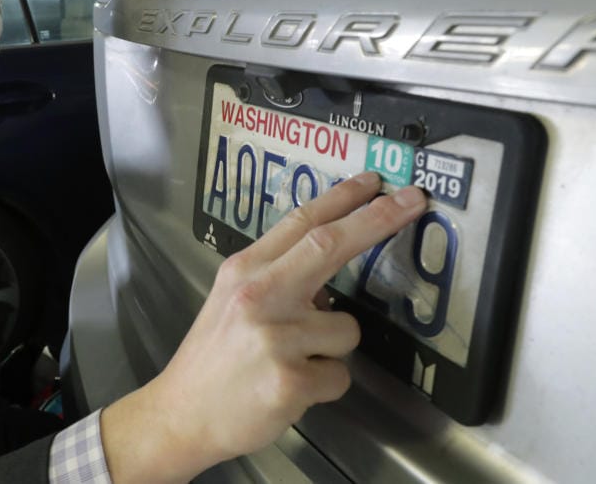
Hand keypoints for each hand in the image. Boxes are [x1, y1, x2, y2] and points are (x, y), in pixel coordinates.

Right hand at [101, 172, 427, 482]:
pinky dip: (324, 384)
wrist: (181, 414)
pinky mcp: (289, 379)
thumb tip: (325, 266)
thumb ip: (274, 275)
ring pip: (347, 329)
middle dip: (379, 218)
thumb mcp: (231, 299)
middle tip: (414, 200)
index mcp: (244, 270)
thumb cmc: (213, 357)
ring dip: (333, 348)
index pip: (300, 223)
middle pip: (330, 244)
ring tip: (295, 361)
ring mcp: (274, 336)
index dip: (342, 198)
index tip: (375, 182)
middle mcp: (258, 294)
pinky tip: (291, 389)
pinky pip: (340, 375)